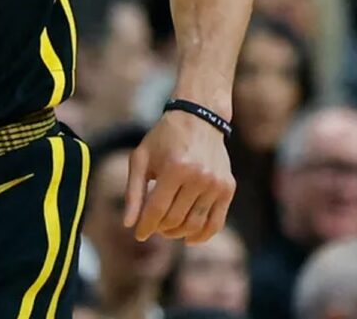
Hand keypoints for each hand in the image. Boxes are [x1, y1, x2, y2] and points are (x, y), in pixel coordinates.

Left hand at [124, 110, 235, 241]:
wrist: (199, 117)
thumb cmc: (164, 138)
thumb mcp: (141, 158)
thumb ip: (133, 191)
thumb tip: (128, 224)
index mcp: (174, 167)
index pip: (157, 209)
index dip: (145, 226)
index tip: (138, 233)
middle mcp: (198, 176)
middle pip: (174, 219)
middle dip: (159, 228)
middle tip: (153, 225)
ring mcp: (215, 183)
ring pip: (194, 224)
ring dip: (177, 232)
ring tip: (167, 229)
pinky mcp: (228, 187)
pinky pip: (216, 222)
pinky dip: (202, 235)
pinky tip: (189, 239)